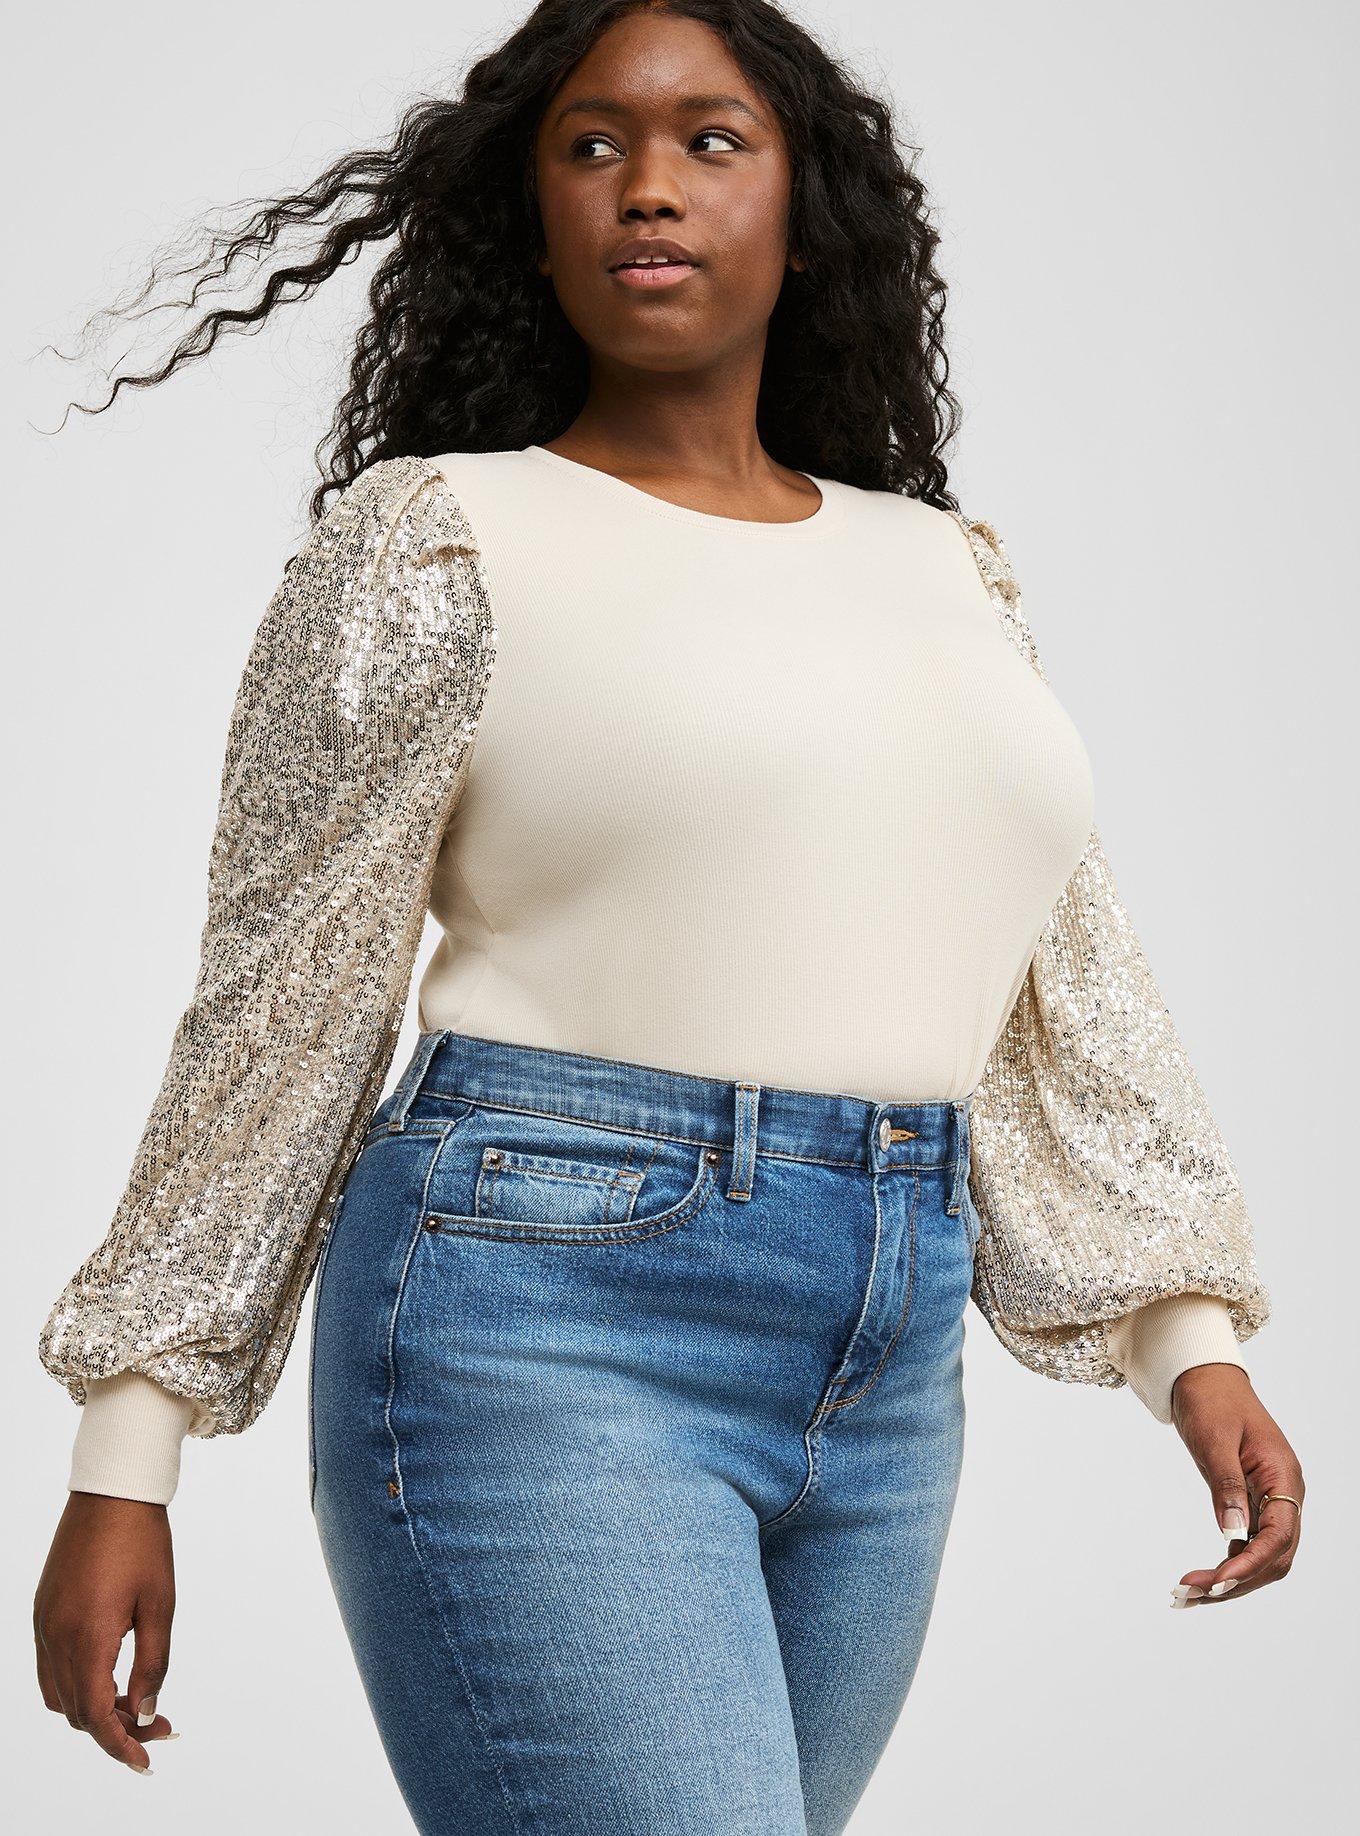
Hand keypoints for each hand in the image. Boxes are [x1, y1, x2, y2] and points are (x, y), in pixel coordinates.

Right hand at [33, 1492, 178, 1772]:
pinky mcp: (42, 1611)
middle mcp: (55, 1637)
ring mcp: (43, 1624)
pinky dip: (76, 1684)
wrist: (113, 1492)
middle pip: (77, 1712)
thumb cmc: (143, 1542)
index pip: (96, 1715)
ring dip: (93, 1708)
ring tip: (135, 1700)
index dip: (120, 1745)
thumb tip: (147, 1711)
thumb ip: (154, 1663)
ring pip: (59, 1695)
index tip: (146, 1762)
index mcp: (86, 1638)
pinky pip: (50, 1668)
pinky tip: (109, 1674)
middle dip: (115, 1728)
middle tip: (157, 1723)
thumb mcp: (160, 1604)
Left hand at [1168, 1362, 1303, 1605]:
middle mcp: (1284, 1493)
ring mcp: (1270, 1499)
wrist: (1203, 1376)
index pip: (1279, 1536)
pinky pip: (1248, 1543)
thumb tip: (1232, 1532)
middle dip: (1236, 1580)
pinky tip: (1204, 1578)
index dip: (1250, 1563)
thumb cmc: (1211, 1400)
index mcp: (1283, 1476)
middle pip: (1274, 1556)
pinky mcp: (1252, 1502)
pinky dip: (1228, 1563)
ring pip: (1262, 1556)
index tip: (1217, 1582)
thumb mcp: (1214, 1439)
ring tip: (1188, 1594)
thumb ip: (1226, 1485)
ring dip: (1231, 1579)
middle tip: (1189, 1594)